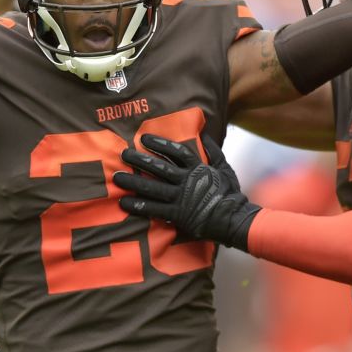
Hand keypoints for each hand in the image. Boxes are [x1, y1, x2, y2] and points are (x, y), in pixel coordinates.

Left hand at [113, 134, 259, 249]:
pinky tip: (125, 203)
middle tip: (123, 154)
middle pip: (159, 167)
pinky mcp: (177, 214)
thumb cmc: (229, 193)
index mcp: (197, 167)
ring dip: (133, 182)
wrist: (234, 219)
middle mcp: (186, 180)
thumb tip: (204, 133)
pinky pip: (154, 209)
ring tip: (116, 177)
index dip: (159, 143)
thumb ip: (213, 151)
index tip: (143, 137)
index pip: (176, 151)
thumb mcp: (225, 167)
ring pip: (152, 188)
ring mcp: (181, 198)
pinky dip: (139, 206)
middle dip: (139, 160)